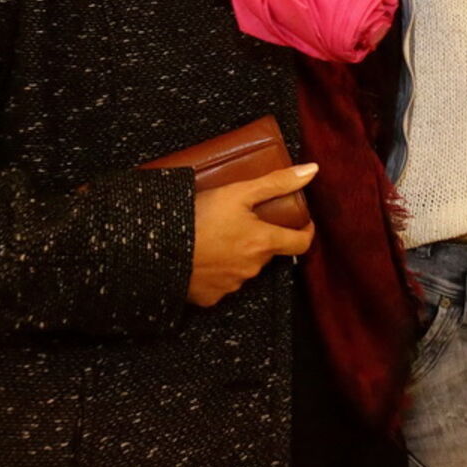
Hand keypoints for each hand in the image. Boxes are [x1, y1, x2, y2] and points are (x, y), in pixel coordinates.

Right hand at [187, 163, 317, 307]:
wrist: (154, 247)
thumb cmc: (198, 217)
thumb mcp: (238, 192)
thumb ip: (276, 182)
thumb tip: (312, 170)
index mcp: (263, 243)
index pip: (301, 243)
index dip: (306, 232)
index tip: (303, 223)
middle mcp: (252, 268)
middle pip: (268, 252)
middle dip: (262, 237)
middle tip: (246, 221)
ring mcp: (230, 285)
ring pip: (245, 267)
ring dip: (239, 254)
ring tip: (220, 235)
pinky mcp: (208, 297)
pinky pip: (221, 284)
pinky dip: (218, 271)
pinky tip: (205, 256)